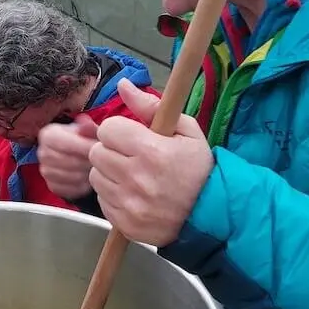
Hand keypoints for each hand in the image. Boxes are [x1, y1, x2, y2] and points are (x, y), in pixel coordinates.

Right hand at [38, 115, 98, 199]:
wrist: (76, 156)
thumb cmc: (82, 141)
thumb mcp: (86, 131)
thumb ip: (88, 127)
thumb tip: (85, 123)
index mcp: (48, 135)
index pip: (65, 143)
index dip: (85, 147)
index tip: (100, 149)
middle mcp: (43, 153)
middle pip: (69, 162)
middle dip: (88, 162)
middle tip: (102, 161)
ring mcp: (46, 171)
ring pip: (71, 177)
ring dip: (87, 174)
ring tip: (96, 169)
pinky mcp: (52, 186)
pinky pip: (71, 189)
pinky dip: (83, 186)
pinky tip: (89, 178)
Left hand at [88, 79, 213, 246]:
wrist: (213, 216)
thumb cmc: (198, 169)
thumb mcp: (185, 131)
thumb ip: (150, 106)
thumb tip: (123, 84)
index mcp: (151, 150)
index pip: (107, 129)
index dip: (118, 130)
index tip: (131, 137)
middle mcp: (137, 178)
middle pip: (97, 152)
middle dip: (111, 150)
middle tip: (132, 156)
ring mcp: (130, 204)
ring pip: (96, 177)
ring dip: (110, 173)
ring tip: (133, 176)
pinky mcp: (125, 223)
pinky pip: (102, 200)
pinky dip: (113, 196)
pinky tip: (134, 194)